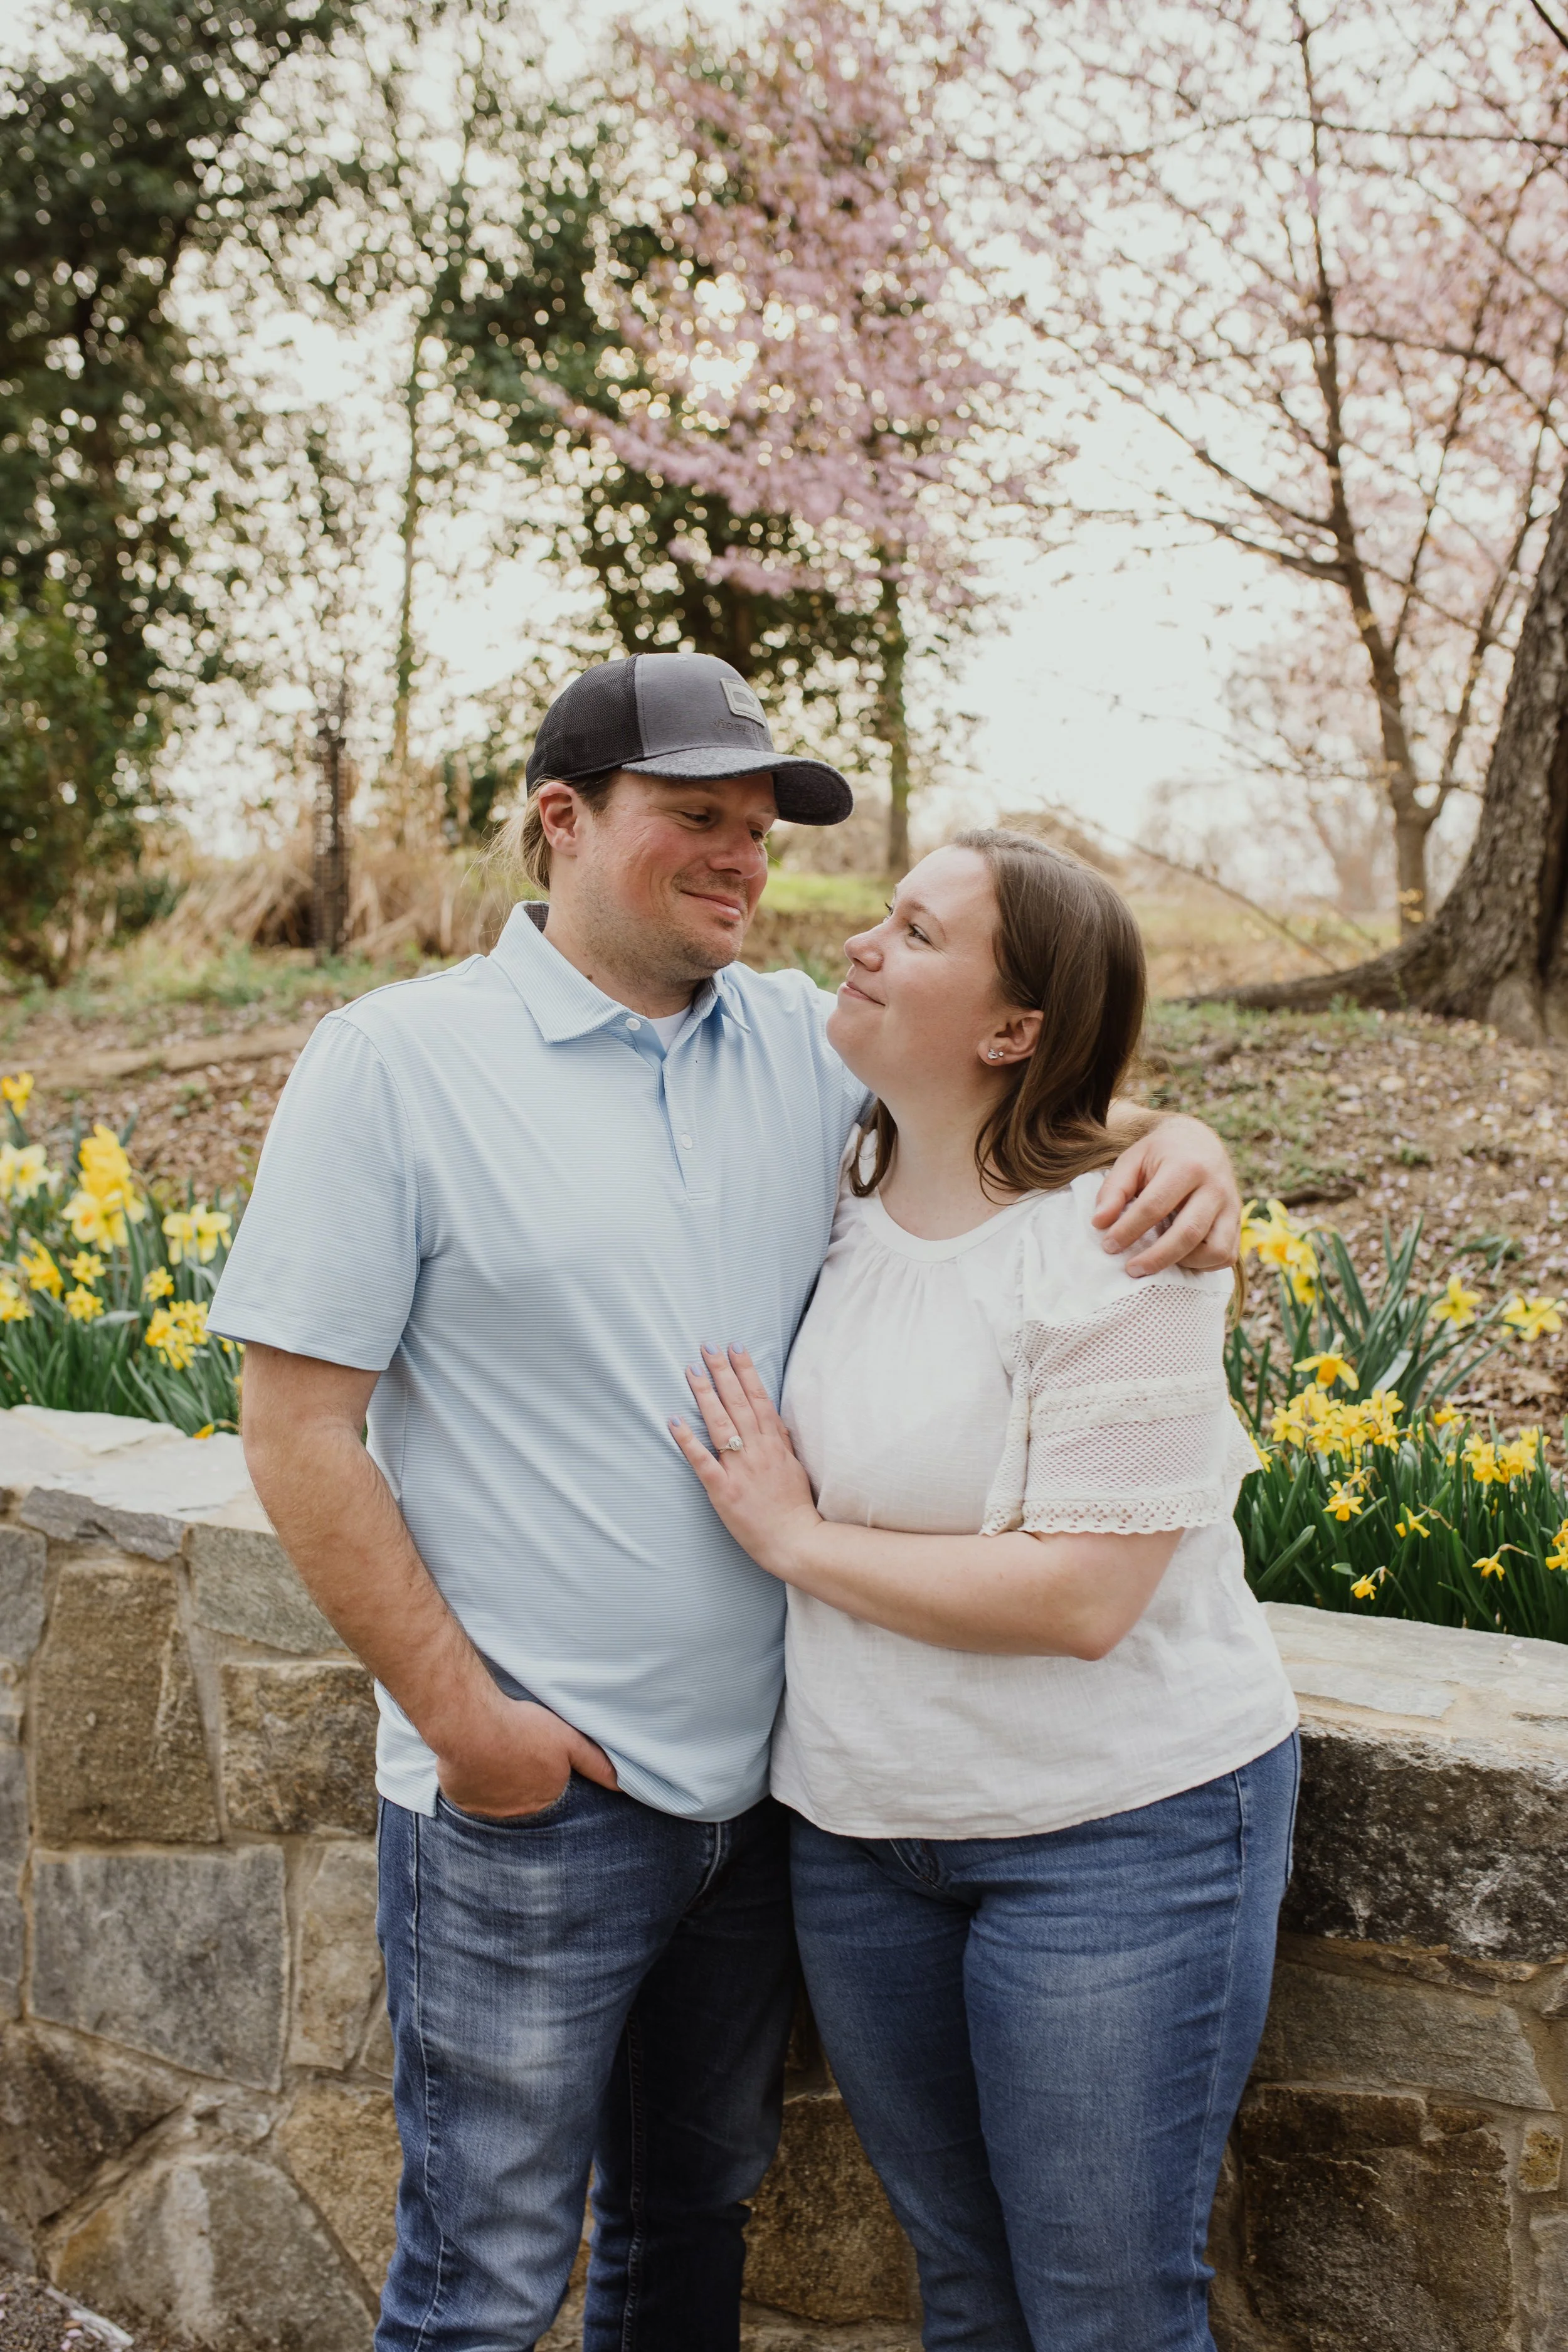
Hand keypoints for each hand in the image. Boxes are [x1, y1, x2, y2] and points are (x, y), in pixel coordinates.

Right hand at [436, 1696, 617, 1820]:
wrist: (471, 1726)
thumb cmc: (521, 1728)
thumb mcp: (568, 1740)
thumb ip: (594, 1763)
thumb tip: (621, 1785)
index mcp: (546, 1798)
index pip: (553, 1797)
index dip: (547, 1779)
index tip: (538, 1762)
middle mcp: (518, 1814)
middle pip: (525, 1802)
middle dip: (524, 1786)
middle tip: (517, 1758)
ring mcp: (488, 1811)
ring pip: (498, 1801)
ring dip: (499, 1786)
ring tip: (497, 1758)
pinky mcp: (463, 1802)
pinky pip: (472, 1797)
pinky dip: (475, 1783)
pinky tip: (476, 1763)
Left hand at [670, 1344, 821, 1580]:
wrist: (796, 1541)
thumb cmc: (795, 1507)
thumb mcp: (795, 1466)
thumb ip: (781, 1441)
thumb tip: (771, 1417)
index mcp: (774, 1444)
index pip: (759, 1398)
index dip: (745, 1371)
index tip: (734, 1347)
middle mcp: (757, 1451)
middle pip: (738, 1403)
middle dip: (722, 1372)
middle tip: (708, 1347)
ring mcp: (740, 1469)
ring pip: (721, 1424)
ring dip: (705, 1395)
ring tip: (691, 1371)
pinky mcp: (723, 1490)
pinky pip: (703, 1461)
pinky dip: (687, 1440)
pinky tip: (674, 1420)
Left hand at [1093, 1115, 1240, 1275]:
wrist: (1200, 1141)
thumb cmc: (1160, 1154)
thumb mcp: (1132, 1160)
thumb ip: (1114, 1190)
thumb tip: (1099, 1223)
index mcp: (1186, 1166)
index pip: (1154, 1206)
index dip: (1128, 1230)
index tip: (1108, 1245)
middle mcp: (1215, 1187)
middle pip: (1188, 1233)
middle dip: (1156, 1258)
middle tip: (1131, 1269)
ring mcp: (1232, 1206)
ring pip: (1216, 1250)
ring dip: (1185, 1262)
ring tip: (1160, 1259)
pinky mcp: (1238, 1222)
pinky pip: (1227, 1255)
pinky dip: (1204, 1264)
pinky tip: (1180, 1257)